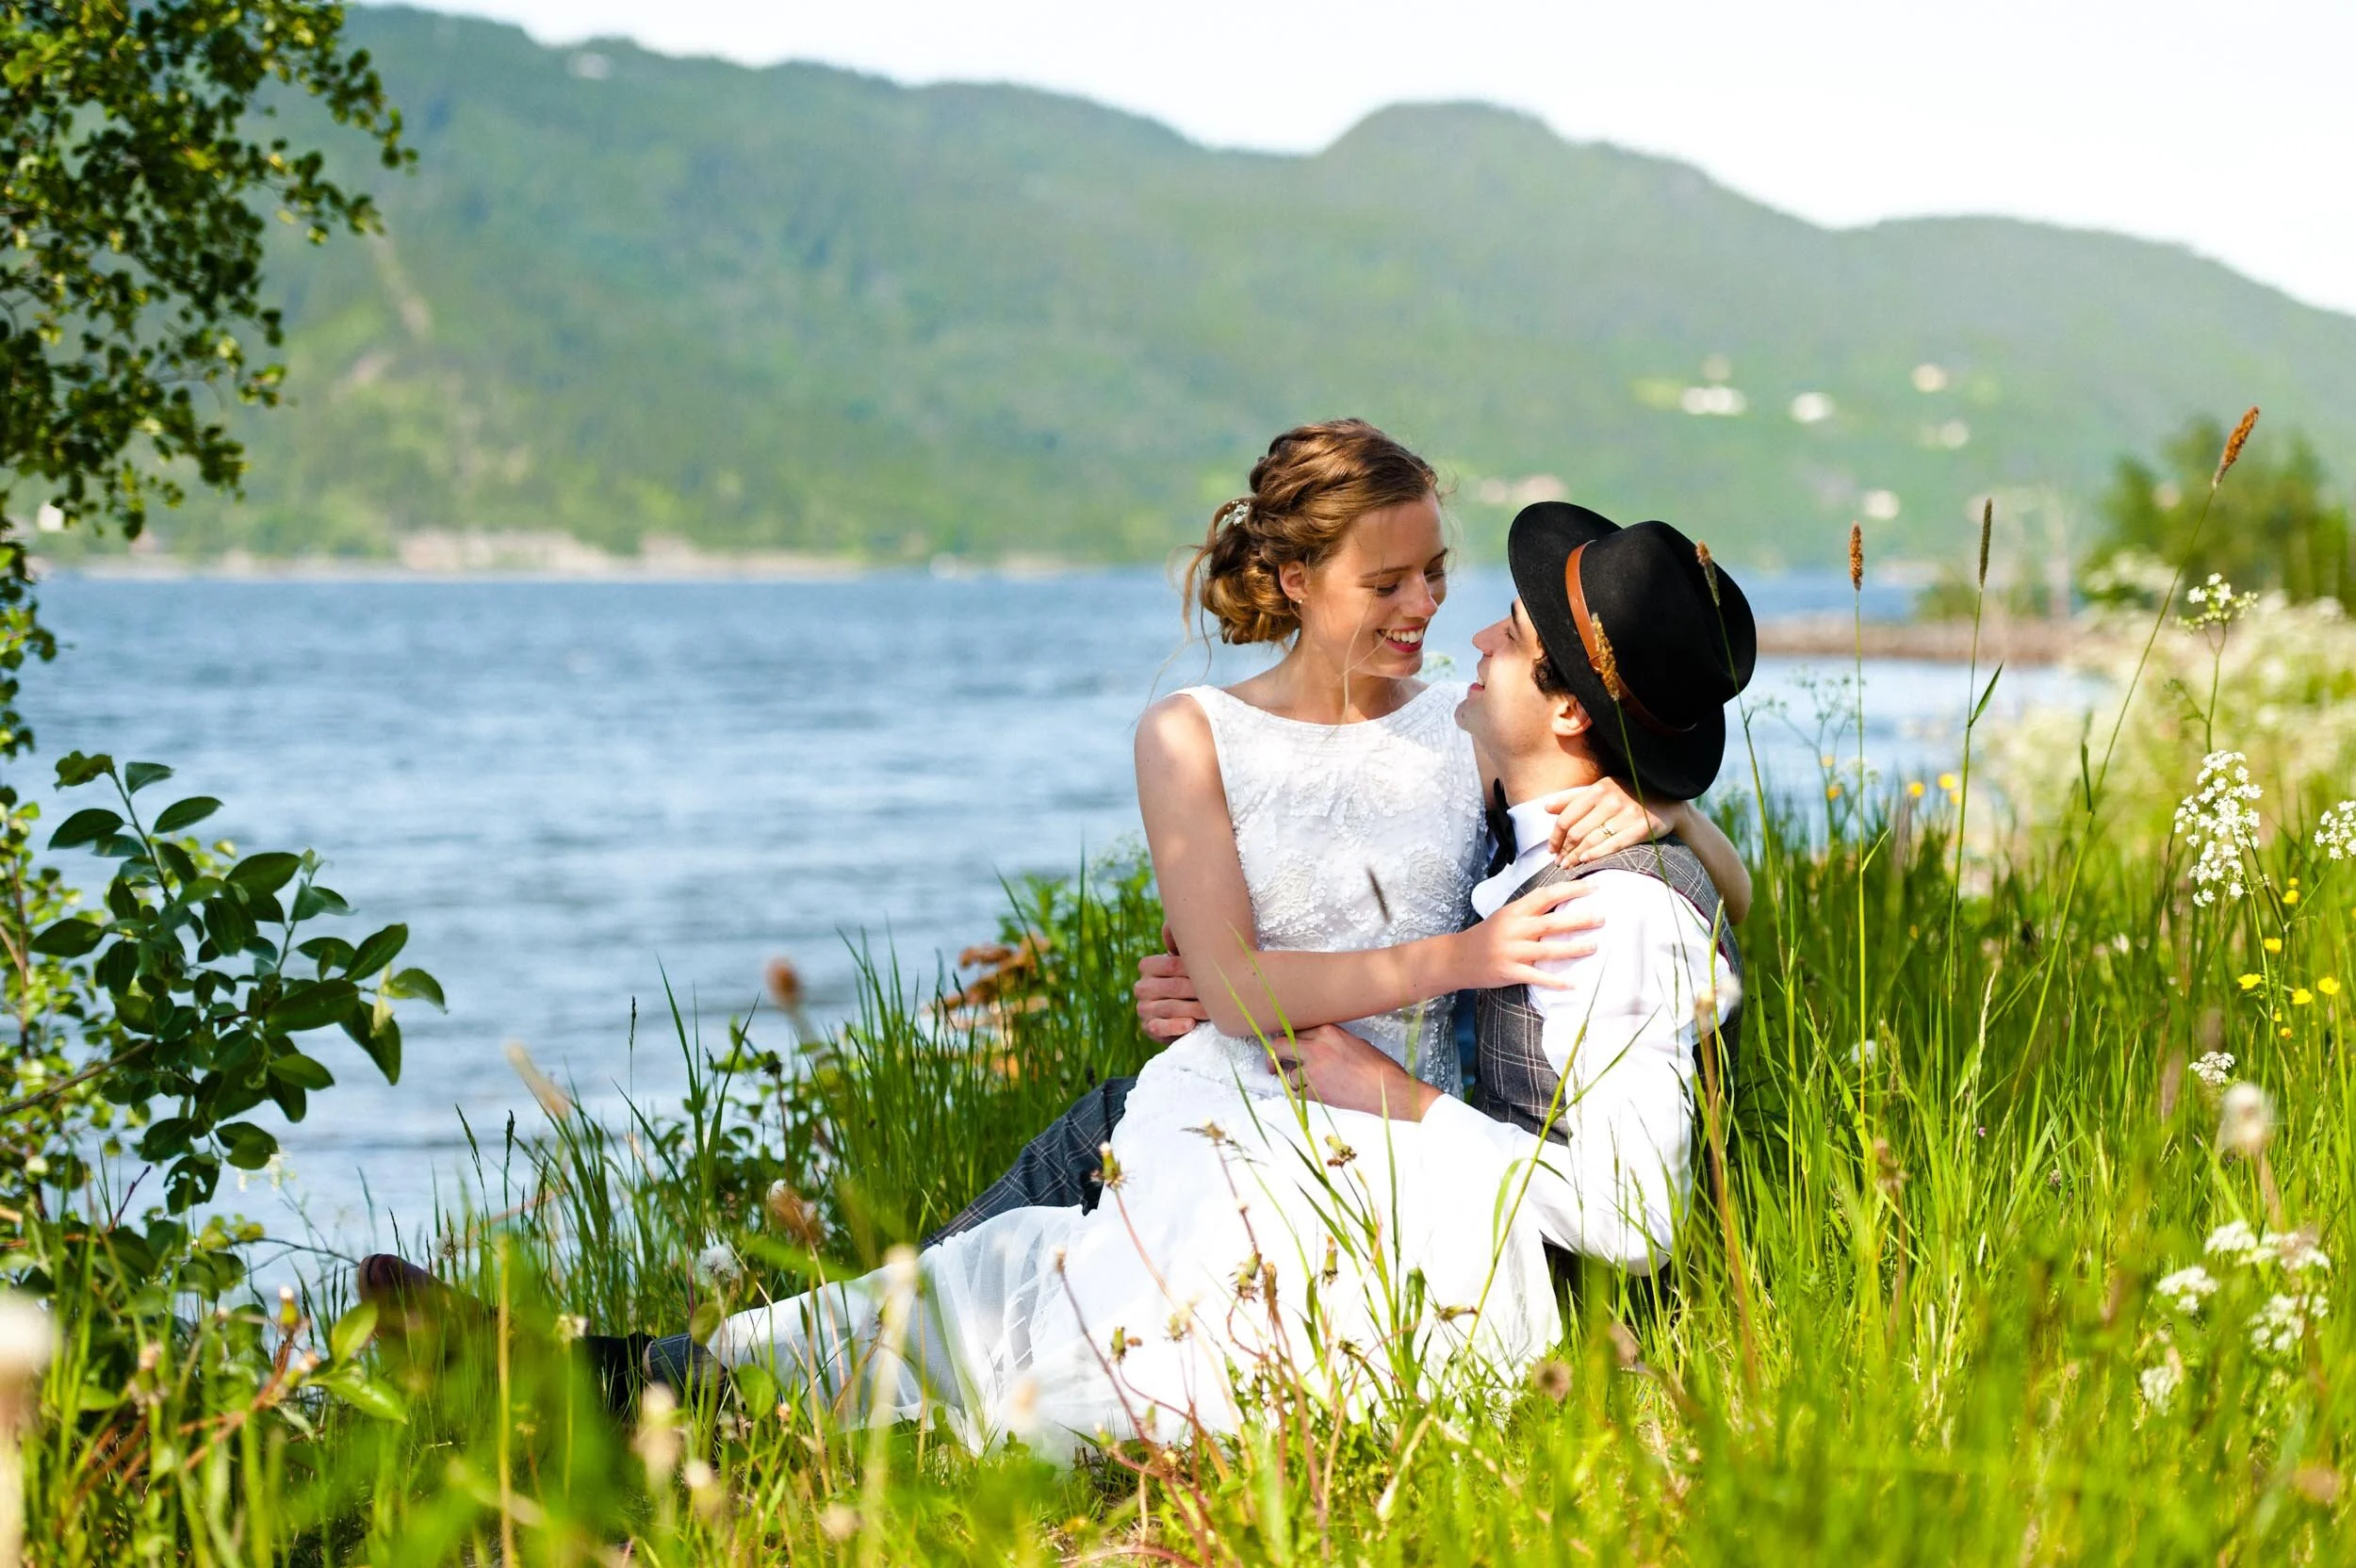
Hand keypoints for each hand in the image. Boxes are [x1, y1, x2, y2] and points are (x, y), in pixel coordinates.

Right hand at [1134, 924, 1207, 1041]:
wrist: (1195, 1010)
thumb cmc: (1196, 978)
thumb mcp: (1192, 958)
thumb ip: (1184, 940)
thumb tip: (1175, 924)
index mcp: (1148, 966)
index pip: (1166, 965)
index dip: (1188, 969)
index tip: (1214, 971)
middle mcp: (1142, 986)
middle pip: (1170, 987)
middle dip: (1195, 991)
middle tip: (1220, 993)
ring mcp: (1143, 1008)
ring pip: (1166, 1007)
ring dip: (1191, 1009)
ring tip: (1211, 1011)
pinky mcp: (1149, 1028)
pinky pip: (1157, 1028)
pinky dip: (1173, 1027)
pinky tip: (1189, 1025)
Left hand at [1270, 1024, 1439, 1120]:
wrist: (1387, 1090)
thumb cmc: (1377, 1066)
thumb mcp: (1354, 1042)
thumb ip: (1331, 1041)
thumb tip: (1315, 1045)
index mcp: (1328, 1032)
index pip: (1297, 1031)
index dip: (1290, 1039)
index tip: (1286, 1046)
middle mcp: (1317, 1048)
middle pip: (1280, 1046)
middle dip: (1274, 1055)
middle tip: (1273, 1063)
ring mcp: (1314, 1071)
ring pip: (1287, 1073)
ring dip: (1291, 1078)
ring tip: (1296, 1081)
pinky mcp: (1316, 1092)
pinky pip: (1298, 1093)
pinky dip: (1302, 1094)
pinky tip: (1310, 1093)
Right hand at [1450, 880, 1601, 991]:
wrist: (1456, 957)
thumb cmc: (1486, 935)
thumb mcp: (1506, 916)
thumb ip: (1530, 912)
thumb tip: (1564, 906)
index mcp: (1514, 912)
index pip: (1546, 896)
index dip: (1571, 890)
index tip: (1593, 888)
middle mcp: (1514, 929)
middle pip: (1551, 923)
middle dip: (1579, 920)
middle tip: (1602, 919)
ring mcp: (1511, 951)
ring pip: (1548, 950)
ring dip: (1573, 949)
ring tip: (1593, 947)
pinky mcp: (1509, 971)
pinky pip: (1536, 977)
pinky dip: (1555, 981)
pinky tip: (1572, 984)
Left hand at [1541, 779, 1680, 866]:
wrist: (1668, 799)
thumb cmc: (1628, 794)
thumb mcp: (1602, 789)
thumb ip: (1573, 798)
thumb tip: (1546, 808)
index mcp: (1598, 789)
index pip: (1567, 817)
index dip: (1556, 836)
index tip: (1551, 849)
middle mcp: (1611, 800)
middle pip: (1578, 831)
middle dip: (1565, 850)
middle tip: (1558, 863)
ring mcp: (1626, 814)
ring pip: (1592, 840)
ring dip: (1576, 856)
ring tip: (1568, 866)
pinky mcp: (1640, 828)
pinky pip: (1613, 844)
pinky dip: (1596, 854)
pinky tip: (1585, 862)